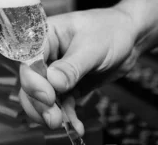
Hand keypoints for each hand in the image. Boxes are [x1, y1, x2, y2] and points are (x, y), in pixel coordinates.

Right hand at [19, 0, 157, 134]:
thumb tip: (53, 82)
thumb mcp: (92, 47)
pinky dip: (66, 117)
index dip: (32, 80)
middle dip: (38, 103)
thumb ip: (72, 66)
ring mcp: (54, 72)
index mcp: (44, 37)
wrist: (129, 37)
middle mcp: (44, 55)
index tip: (47, 97)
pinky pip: (60, 104)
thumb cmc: (110, 30)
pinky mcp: (66, 87)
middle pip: (29, 82)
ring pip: (40, 97)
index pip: (27, 60)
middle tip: (54, 118)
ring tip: (64, 124)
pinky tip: (76, 126)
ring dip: (49, 113)